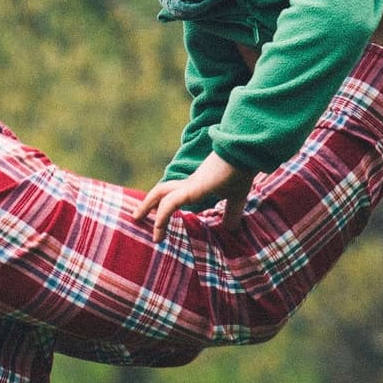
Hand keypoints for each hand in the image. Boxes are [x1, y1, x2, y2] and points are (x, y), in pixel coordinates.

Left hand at [134, 152, 254, 241]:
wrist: (246, 153)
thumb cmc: (242, 171)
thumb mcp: (236, 198)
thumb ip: (231, 212)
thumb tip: (232, 228)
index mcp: (197, 185)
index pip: (175, 194)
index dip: (164, 204)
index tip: (157, 220)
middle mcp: (190, 183)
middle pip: (162, 190)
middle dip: (148, 203)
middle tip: (137, 217)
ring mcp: (190, 184)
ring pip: (160, 193)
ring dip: (147, 206)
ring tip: (136, 219)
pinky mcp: (192, 188)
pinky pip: (170, 203)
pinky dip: (162, 216)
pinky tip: (158, 229)